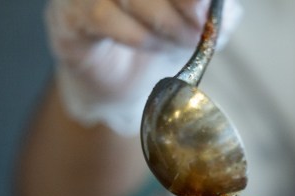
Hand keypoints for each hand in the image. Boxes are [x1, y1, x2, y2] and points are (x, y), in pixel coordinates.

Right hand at [45, 0, 241, 134]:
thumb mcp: (196, 30)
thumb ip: (216, 16)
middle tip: (200, 30)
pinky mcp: (68, 16)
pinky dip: (134, 34)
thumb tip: (226, 11)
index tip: (208, 7)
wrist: (121, 89)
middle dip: (184, 4)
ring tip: (178, 43)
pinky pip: (101, 15)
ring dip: (162, 22)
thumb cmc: (156, 47)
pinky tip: (148, 45)